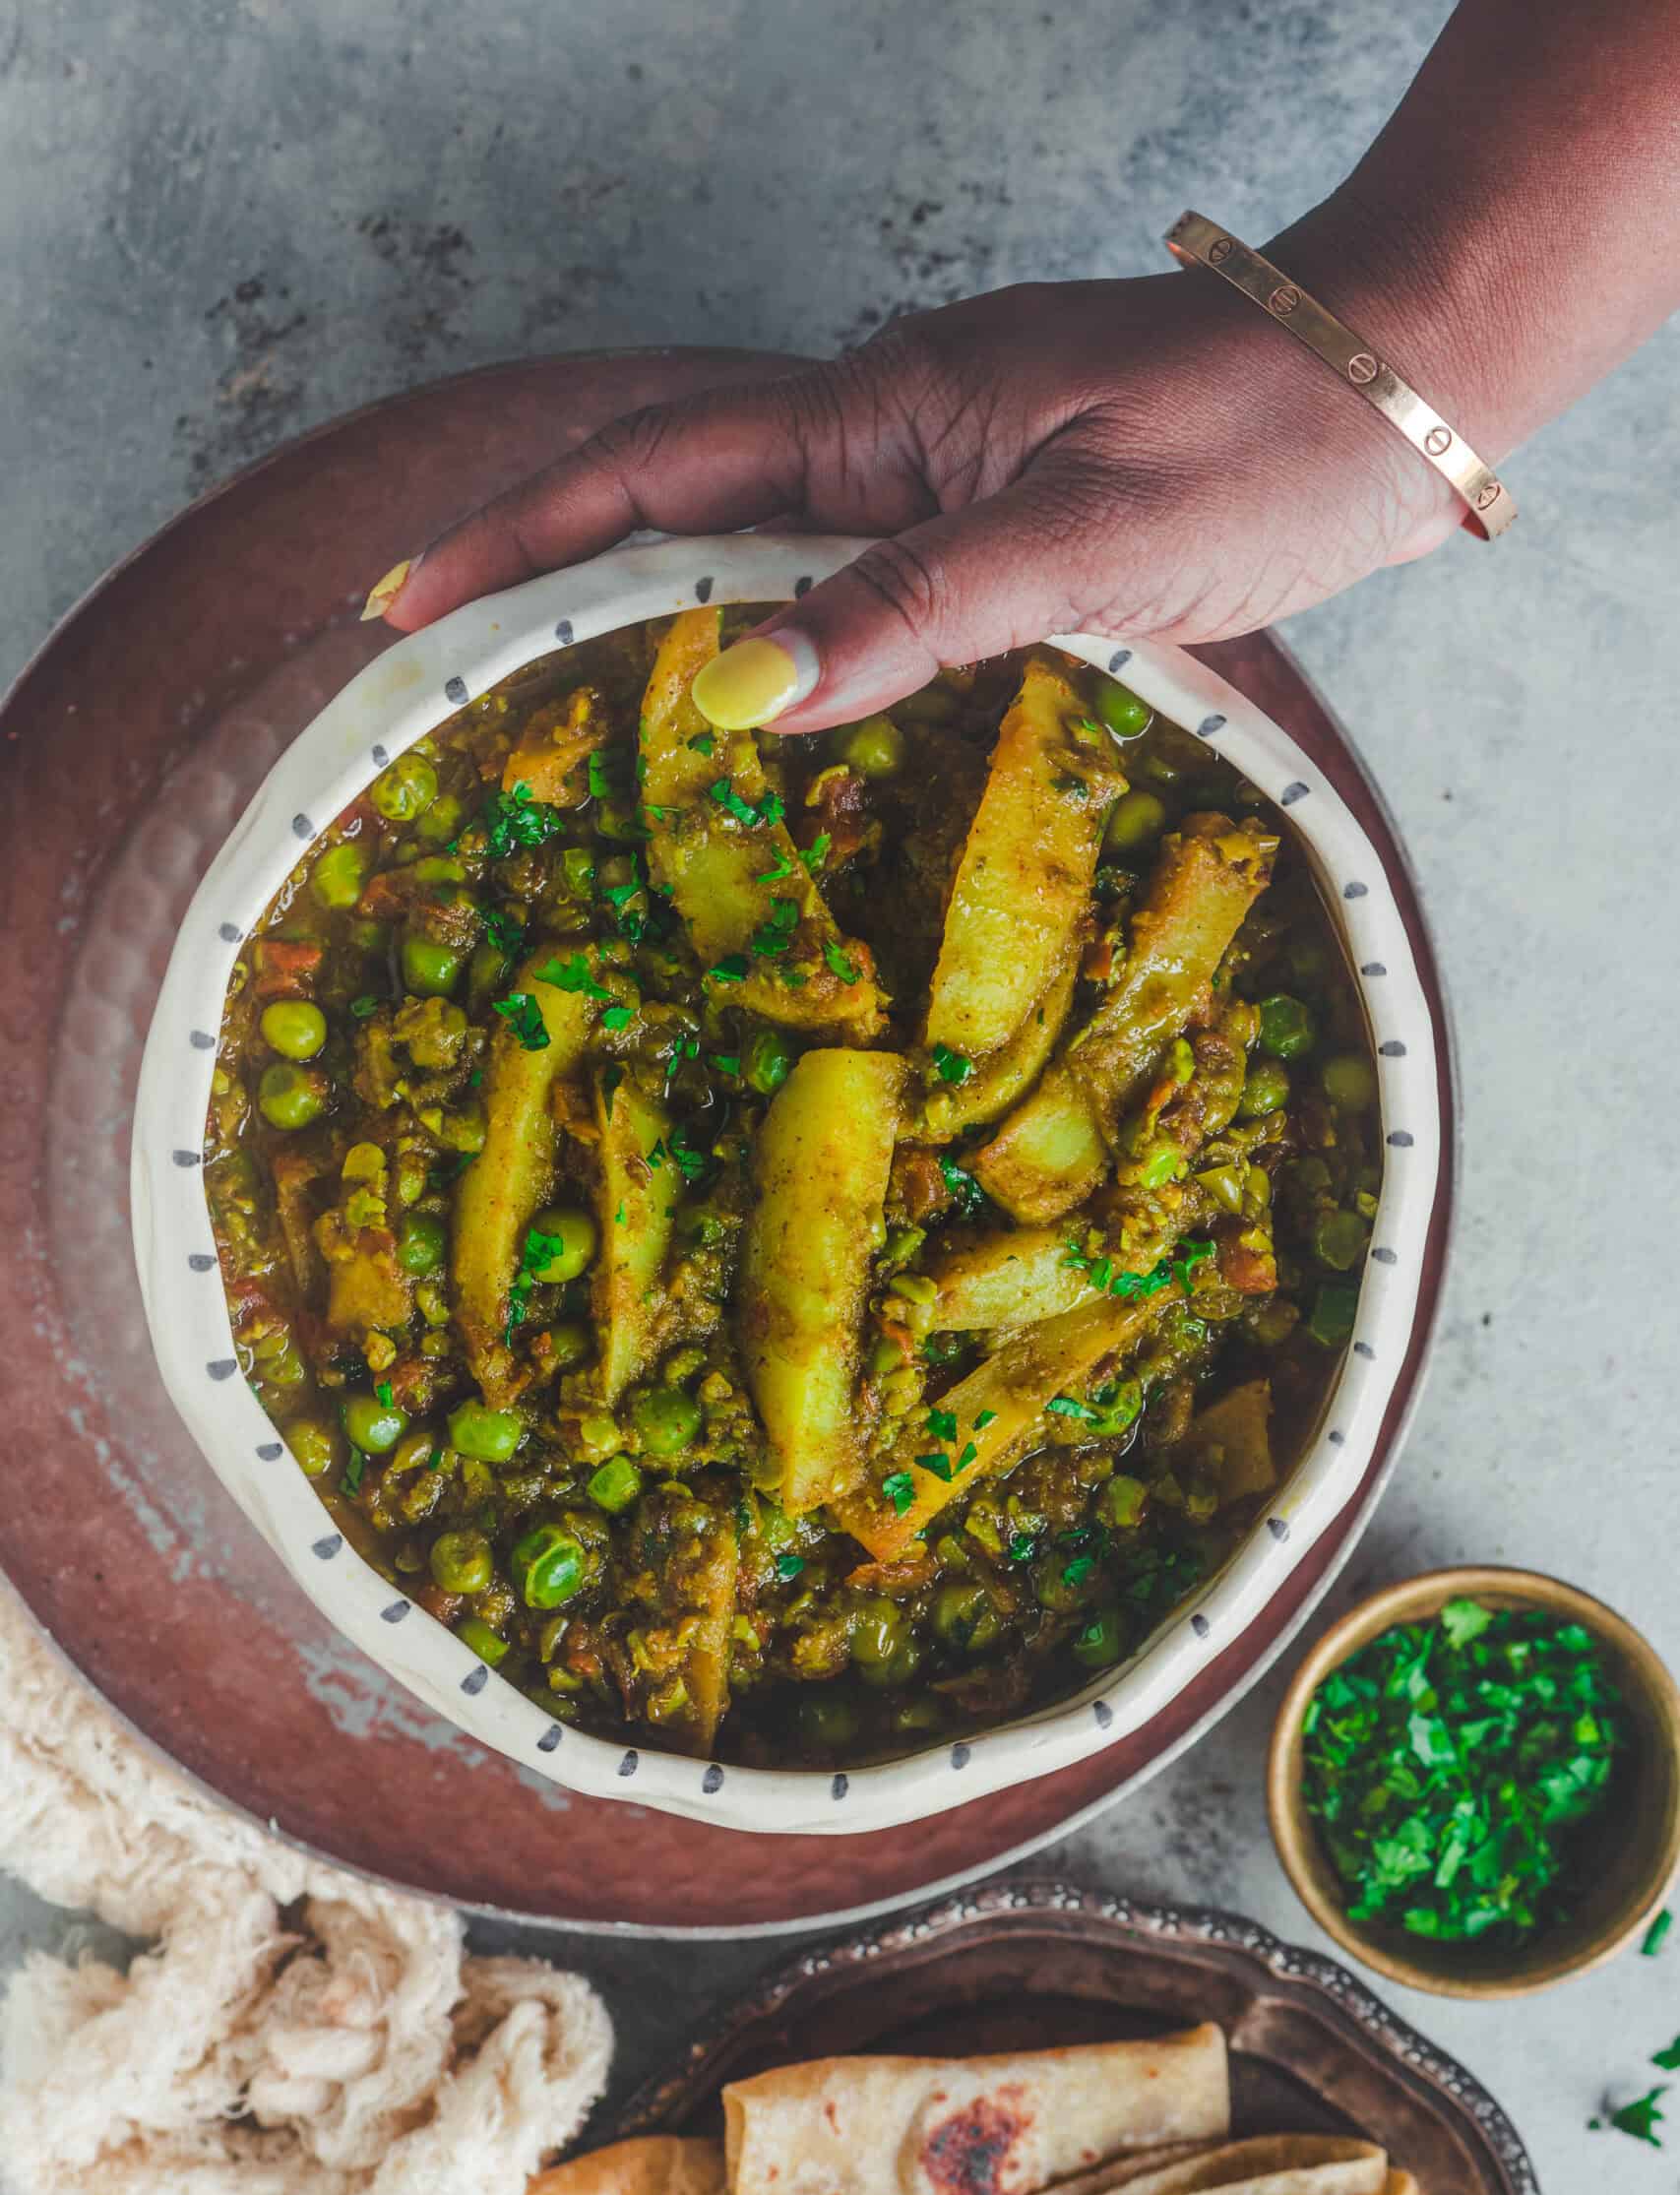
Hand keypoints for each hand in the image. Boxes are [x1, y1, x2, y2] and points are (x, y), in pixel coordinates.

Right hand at [379, 265, 1459, 731]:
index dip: (522, 540)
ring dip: (651, 626)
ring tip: (546, 721)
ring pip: (755, 558)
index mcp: (886, 412)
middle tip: (439, 683)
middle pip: (677, 513)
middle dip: (547, 586)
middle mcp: (889, 437)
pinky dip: (774, 649)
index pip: (657, 476)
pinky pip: (843, 587)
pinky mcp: (988, 524)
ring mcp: (934, 478)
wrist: (1398, 392)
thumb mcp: (1084, 534)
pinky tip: (748, 715)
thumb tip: (739, 693)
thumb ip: (912, 608)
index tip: (405, 605)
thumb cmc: (1265, 440)